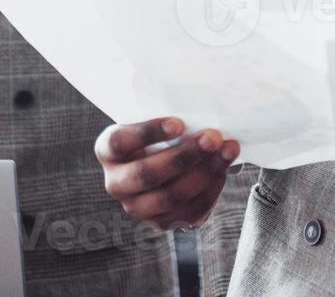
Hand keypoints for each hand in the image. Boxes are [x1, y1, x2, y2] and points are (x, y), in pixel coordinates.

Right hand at [96, 117, 239, 230]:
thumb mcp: (155, 122)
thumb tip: (201, 112)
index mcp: (108, 151)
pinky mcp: (162, 222)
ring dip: (204, 172)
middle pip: (147, 175)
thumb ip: (169, 120)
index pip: (121, 142)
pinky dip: (212, 188)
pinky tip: (223, 168)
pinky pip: (189, 212)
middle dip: (184, 156)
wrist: (164, 162)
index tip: (179, 122)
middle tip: (212, 137)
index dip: (149, 133)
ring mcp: (137, 207)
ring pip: (171, 197)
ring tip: (226, 150)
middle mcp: (116, 183)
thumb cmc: (160, 134)